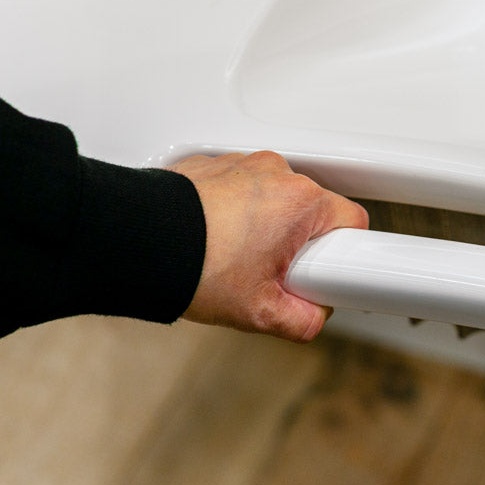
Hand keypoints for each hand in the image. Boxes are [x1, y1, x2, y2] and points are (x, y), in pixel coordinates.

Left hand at [169, 151, 367, 341]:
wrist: (131, 242)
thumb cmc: (193, 266)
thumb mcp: (258, 311)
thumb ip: (302, 320)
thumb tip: (313, 318)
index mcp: (300, 201)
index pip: (352, 221)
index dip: (342, 253)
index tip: (322, 272)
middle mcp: (277, 172)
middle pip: (313, 210)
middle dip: (299, 241)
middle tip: (271, 272)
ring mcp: (243, 164)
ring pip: (276, 198)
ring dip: (267, 223)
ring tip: (236, 257)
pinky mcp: (213, 164)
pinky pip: (241, 188)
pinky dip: (234, 210)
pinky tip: (214, 238)